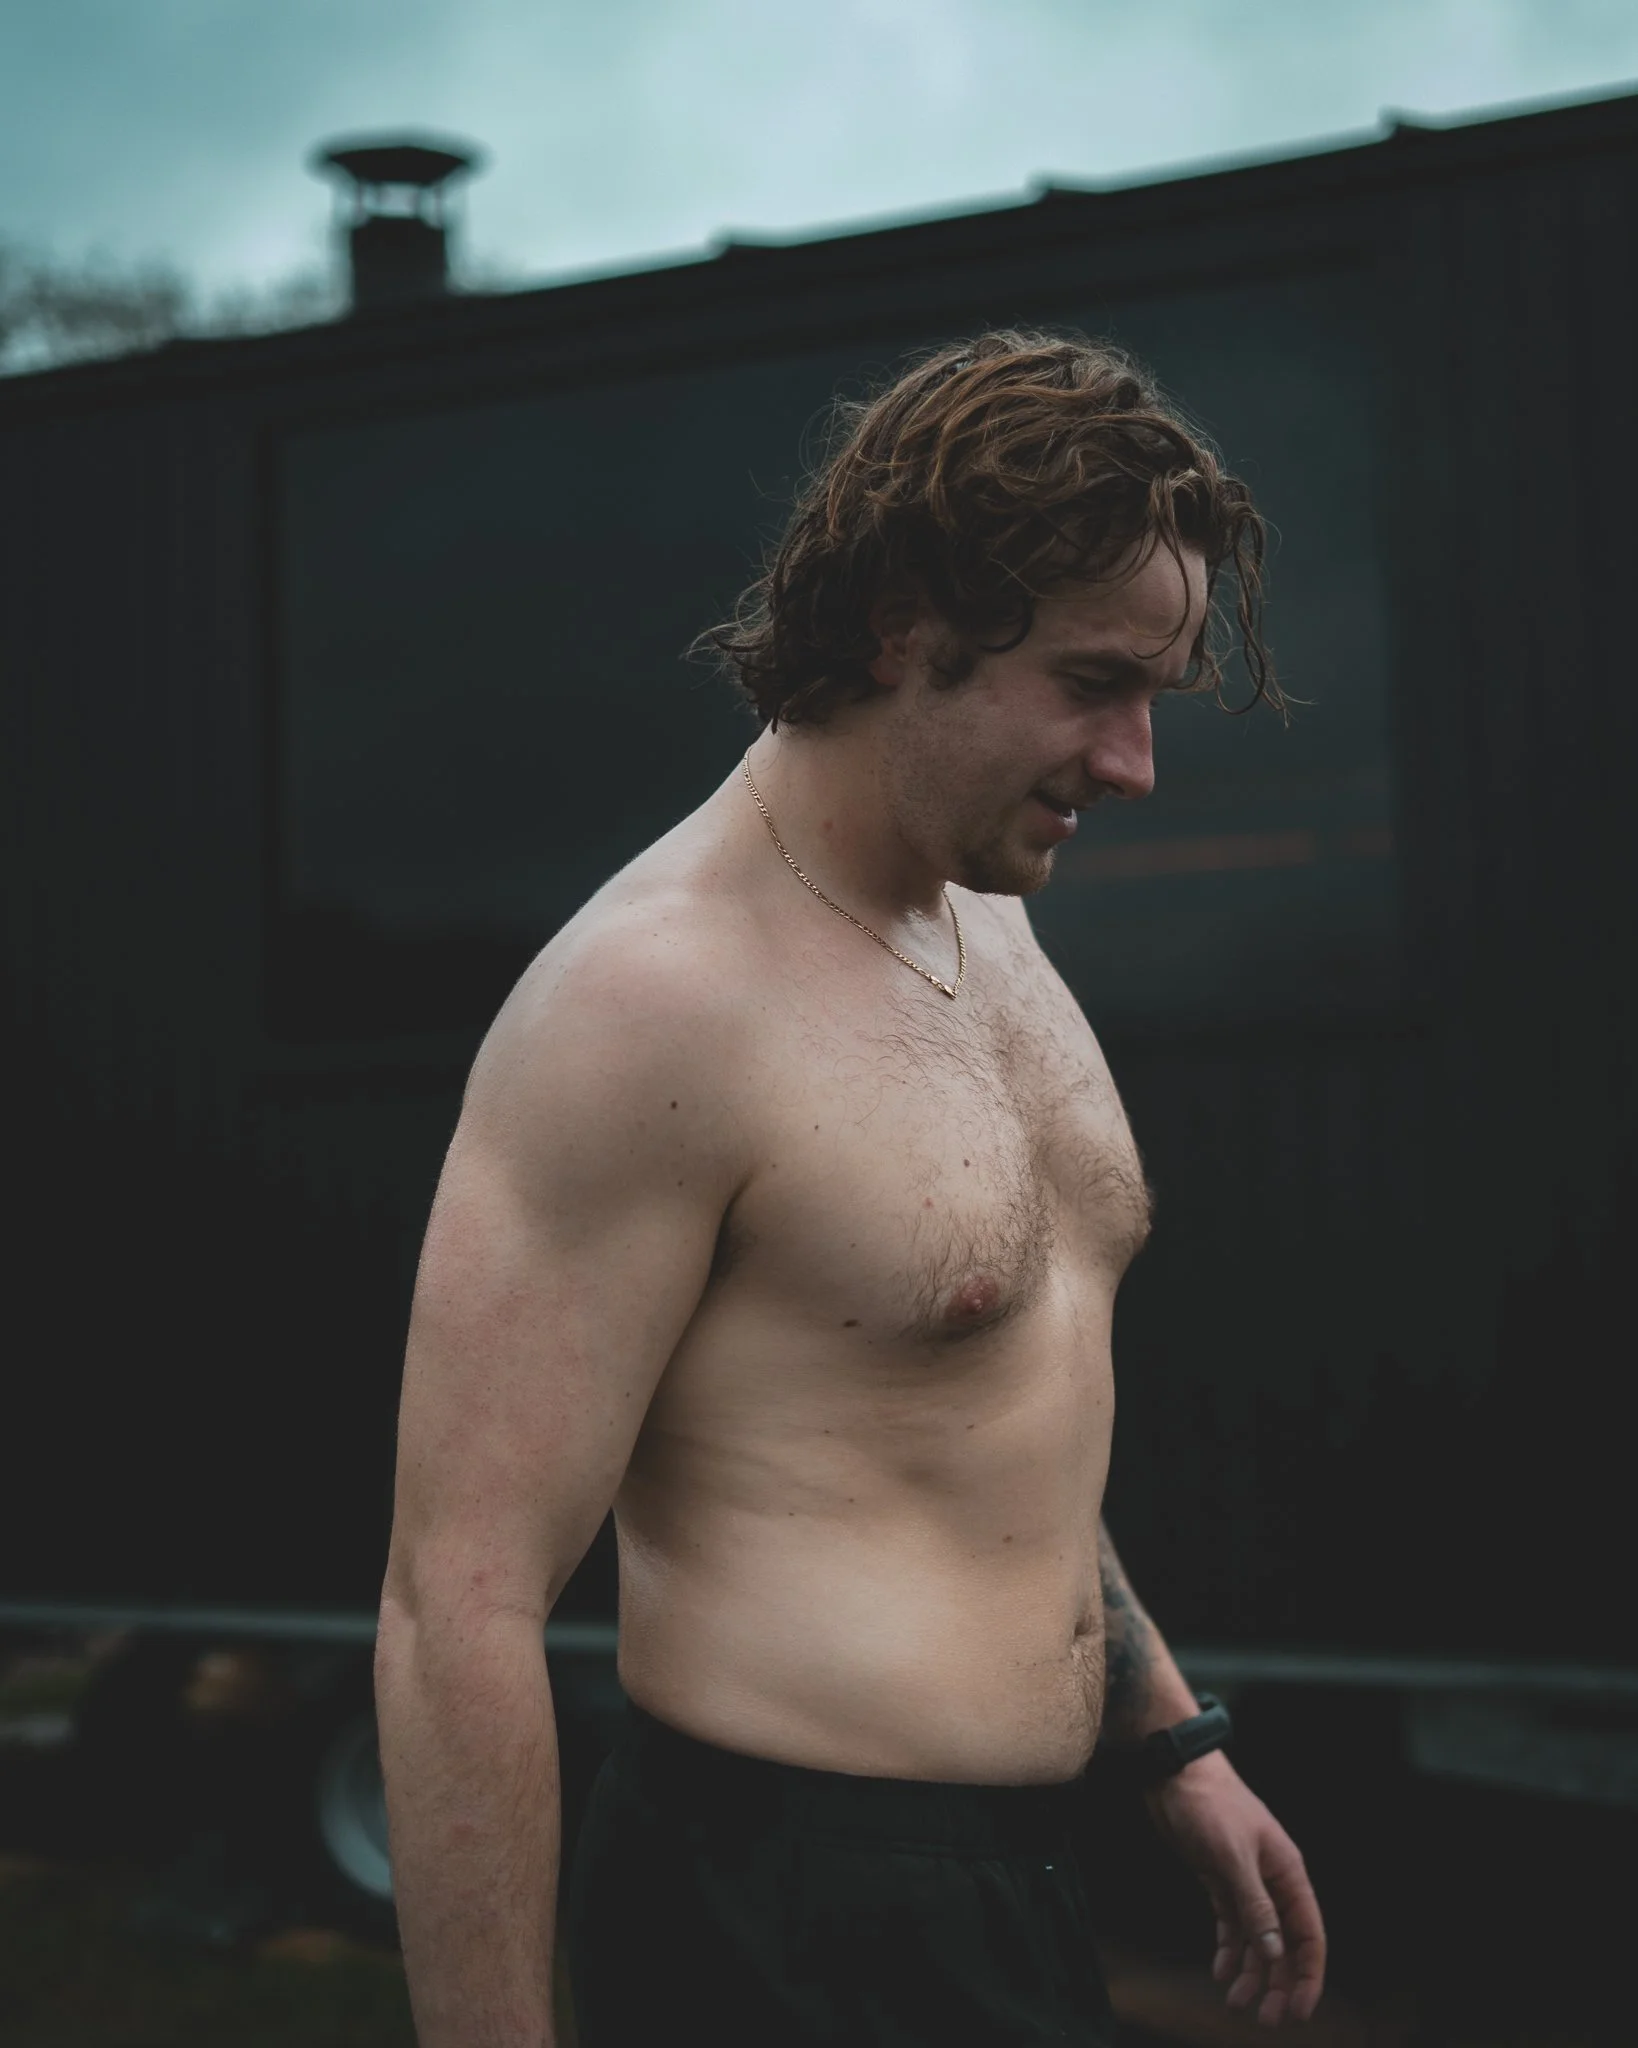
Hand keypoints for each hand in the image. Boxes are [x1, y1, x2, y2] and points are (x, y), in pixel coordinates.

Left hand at [1143, 1750, 1325, 2025]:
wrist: (1175, 1772)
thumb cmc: (1210, 1805)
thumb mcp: (1232, 1856)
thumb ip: (1255, 1905)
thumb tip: (1276, 1952)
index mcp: (1287, 1873)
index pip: (1308, 1934)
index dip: (1308, 1974)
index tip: (1299, 2010)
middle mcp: (1271, 1881)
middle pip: (1283, 1943)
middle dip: (1278, 1982)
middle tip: (1266, 2018)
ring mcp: (1245, 1881)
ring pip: (1256, 1938)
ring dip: (1250, 1972)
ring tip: (1235, 2002)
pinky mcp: (1219, 1879)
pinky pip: (1231, 1924)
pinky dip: (1228, 1950)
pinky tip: (1220, 1972)